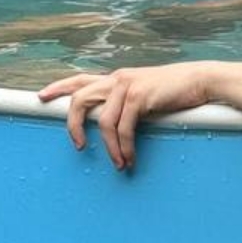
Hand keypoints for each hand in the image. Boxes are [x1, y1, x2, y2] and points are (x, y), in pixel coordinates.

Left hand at [39, 64, 213, 169]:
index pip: (80, 79)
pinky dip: (124, 147)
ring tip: (118, 164)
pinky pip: (123, 128)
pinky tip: (129, 158)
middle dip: (72, 124)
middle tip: (79, 146)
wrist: (200, 80)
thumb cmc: (174, 90)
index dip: (59, 87)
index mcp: (116, 78)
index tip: (42, 97)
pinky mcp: (139, 96)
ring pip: (103, 120)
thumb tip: (113, 123)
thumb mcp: (144, 92)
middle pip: (80, 98)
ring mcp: (127, 86)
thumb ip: (126, 101)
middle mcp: (117, 79)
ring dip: (109, 147)